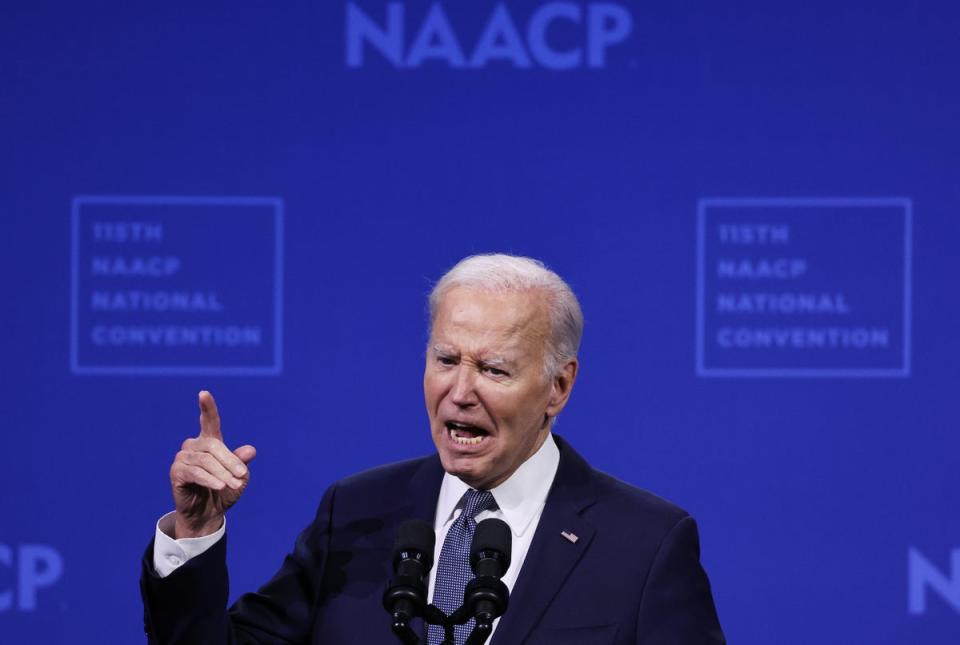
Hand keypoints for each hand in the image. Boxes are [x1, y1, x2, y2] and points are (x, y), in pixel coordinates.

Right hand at [169, 391, 256, 537]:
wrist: (209, 514)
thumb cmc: (224, 492)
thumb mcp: (239, 477)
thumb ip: (242, 463)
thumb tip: (250, 450)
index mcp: (210, 442)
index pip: (209, 422)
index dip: (207, 408)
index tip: (203, 393)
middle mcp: (193, 446)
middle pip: (214, 446)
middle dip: (230, 461)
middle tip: (242, 476)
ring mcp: (183, 458)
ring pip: (205, 461)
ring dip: (222, 473)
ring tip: (233, 485)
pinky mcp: (176, 473)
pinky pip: (195, 472)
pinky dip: (210, 479)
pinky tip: (220, 486)